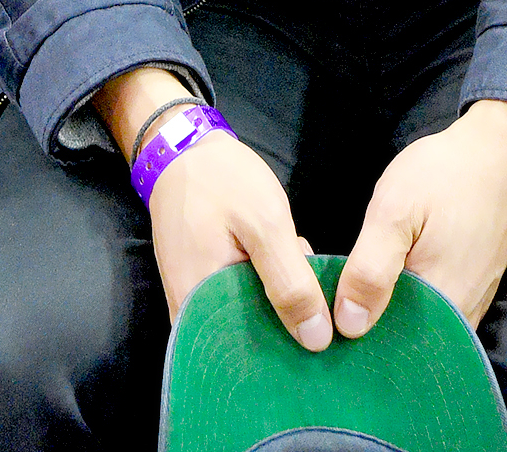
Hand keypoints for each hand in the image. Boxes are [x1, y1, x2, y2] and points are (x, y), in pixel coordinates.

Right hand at [148, 130, 331, 349]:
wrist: (182, 148)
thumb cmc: (221, 180)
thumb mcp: (265, 224)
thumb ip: (290, 282)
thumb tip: (316, 340)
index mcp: (199, 305)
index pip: (247, 357)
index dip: (288, 352)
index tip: (324, 338)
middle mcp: (189, 313)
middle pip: (246, 343)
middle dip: (286, 325)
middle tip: (318, 299)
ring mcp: (193, 299)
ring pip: (244, 321)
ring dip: (277, 304)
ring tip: (301, 273)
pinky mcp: (201, 283)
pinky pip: (236, 302)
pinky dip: (264, 289)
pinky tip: (282, 265)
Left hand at [332, 99, 506, 336]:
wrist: (503, 155)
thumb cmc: (446, 177)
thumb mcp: (396, 210)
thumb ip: (371, 268)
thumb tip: (348, 325)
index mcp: (440, 305)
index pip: (386, 344)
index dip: (350, 334)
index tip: (321, 312)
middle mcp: (460, 320)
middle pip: (402, 339)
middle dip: (365, 320)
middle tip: (333, 288)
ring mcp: (469, 305)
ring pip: (416, 324)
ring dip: (386, 308)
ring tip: (355, 279)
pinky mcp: (471, 290)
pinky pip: (432, 310)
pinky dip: (406, 297)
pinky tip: (385, 274)